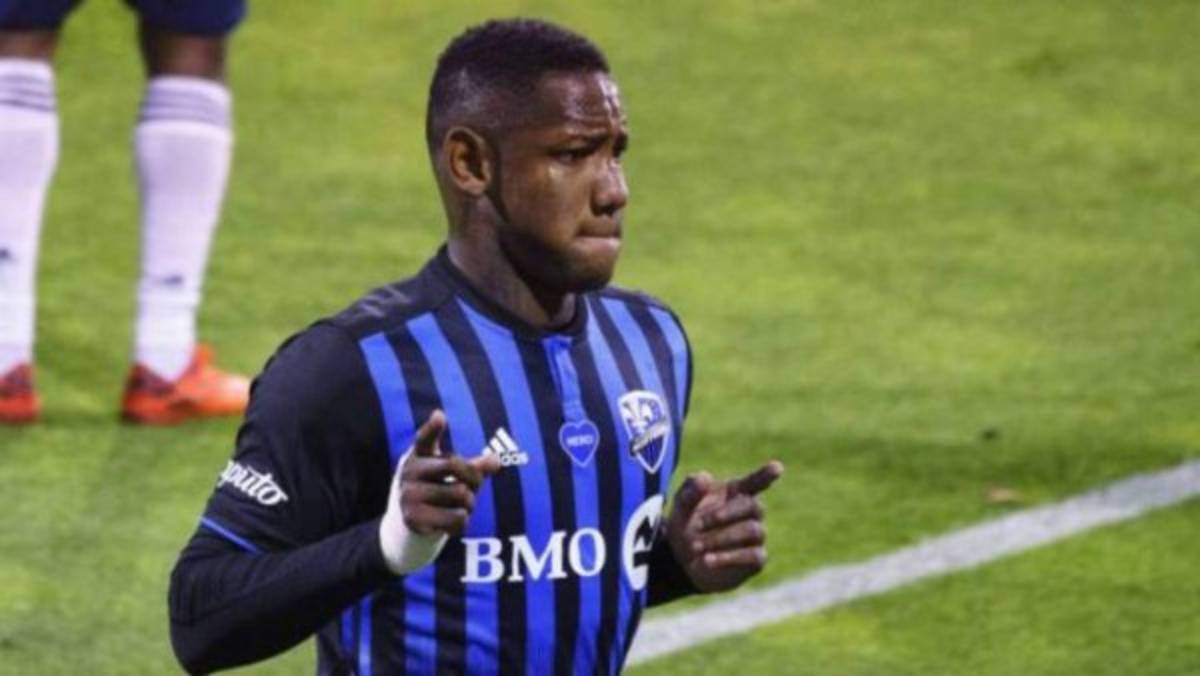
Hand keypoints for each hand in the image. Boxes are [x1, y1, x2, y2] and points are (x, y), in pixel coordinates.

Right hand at [379, 410, 500, 574]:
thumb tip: (496, 461)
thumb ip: (474, 467)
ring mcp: (409, 495)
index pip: (426, 438)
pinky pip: (457, 519)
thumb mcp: (453, 475)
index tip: (440, 416)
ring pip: (461, 495)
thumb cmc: (437, 492)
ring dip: (469, 505)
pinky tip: (450, 523)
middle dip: (474, 479)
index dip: (433, 428)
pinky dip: (462, 523)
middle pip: (456, 465)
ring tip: (457, 507)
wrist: (408, 527)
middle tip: (471, 489)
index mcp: (419, 455)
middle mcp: (410, 472)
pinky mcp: (413, 519)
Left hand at [664, 460, 782, 592]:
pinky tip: (707, 560)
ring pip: (753, 531)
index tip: (777, 468)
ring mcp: (757, 535)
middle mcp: (751, 512)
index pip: (755, 482)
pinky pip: (754, 555)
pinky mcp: (757, 558)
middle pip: (753, 506)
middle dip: (724, 515)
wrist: (683, 560)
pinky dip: (728, 557)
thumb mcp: (681, 506)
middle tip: (697, 526)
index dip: (766, 475)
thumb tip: (706, 478)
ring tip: (695, 546)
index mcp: (735, 492)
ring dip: (721, 538)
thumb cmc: (687, 524)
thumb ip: (690, 490)